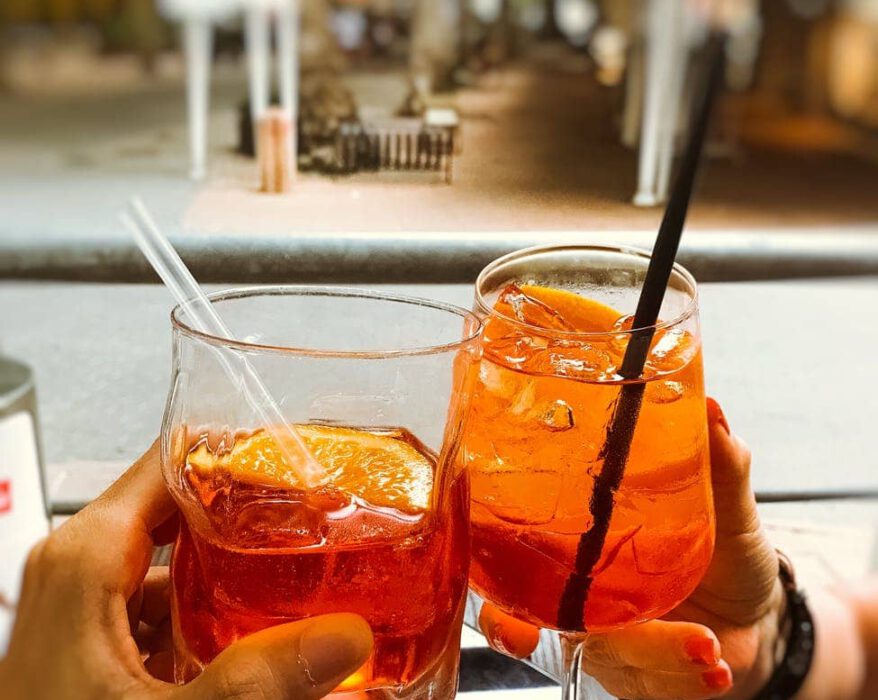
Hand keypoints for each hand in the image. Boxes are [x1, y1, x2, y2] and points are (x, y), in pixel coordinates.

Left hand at [0, 441, 373, 699]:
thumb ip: (259, 679)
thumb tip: (345, 637)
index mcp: (85, 559)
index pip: (171, 463)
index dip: (238, 455)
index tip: (298, 463)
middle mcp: (80, 567)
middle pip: (181, 505)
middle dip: (251, 512)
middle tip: (314, 519)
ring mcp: (85, 601)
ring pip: (173, 553)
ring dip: (234, 562)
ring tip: (296, 570)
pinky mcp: (95, 637)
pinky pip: (162, 596)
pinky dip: (209, 603)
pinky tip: (251, 631)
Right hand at [479, 398, 782, 699]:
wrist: (757, 619)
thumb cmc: (724, 557)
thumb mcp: (725, 509)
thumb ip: (719, 465)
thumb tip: (713, 408)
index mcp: (579, 549)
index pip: (513, 560)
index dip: (489, 576)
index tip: (490, 595)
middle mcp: (581, 601)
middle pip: (536, 618)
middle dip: (527, 635)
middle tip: (546, 637)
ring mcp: (609, 644)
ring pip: (607, 655)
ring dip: (652, 654)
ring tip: (703, 648)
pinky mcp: (642, 676)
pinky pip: (652, 685)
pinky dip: (684, 677)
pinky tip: (715, 667)